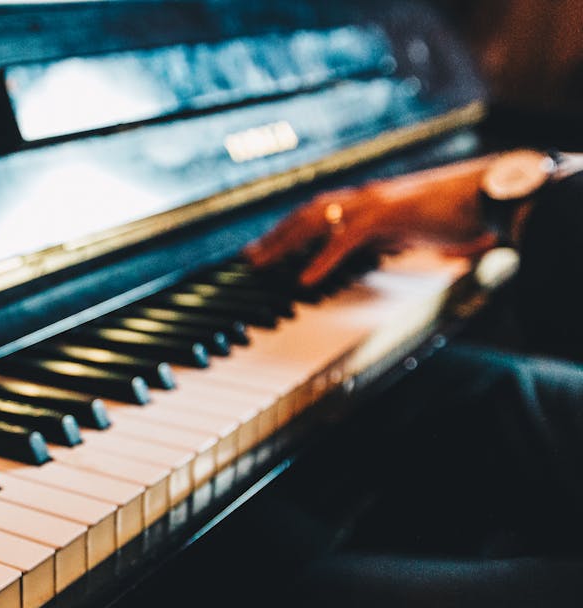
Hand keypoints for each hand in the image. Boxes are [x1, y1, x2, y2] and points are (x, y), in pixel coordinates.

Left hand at [242, 156, 501, 286]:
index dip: (289, 228)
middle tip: (249, 257)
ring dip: (285, 243)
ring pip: (317, 219)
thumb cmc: (461, 213)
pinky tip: (305, 279)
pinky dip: (322, 259)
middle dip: (276, 235)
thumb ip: (391, 239)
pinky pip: (347, 239)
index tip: (266, 248)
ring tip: (261, 264)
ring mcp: (377, 203)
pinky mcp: (390, 215)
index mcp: (372, 200)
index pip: (320, 211)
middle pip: (307, 212)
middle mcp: (368, 196)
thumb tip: (376, 251)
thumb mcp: (415, 229)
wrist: (493, 193)